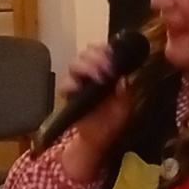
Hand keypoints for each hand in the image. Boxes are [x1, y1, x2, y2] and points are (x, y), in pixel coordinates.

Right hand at [52, 41, 135, 178]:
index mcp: (103, 71)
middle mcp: (88, 73)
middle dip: (96, 55)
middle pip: (85, 53)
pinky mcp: (67, 95)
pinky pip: (63, 84)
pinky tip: (79, 86)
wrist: (97, 139)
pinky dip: (70, 83)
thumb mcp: (124, 106)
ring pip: (74, 63)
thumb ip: (125, 92)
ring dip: (86, 65)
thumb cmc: (111, 121)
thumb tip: (123, 78)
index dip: (104, 49)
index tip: (112, 55)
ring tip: (98, 75)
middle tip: (107, 65)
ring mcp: (76, 82)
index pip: (100, 51)